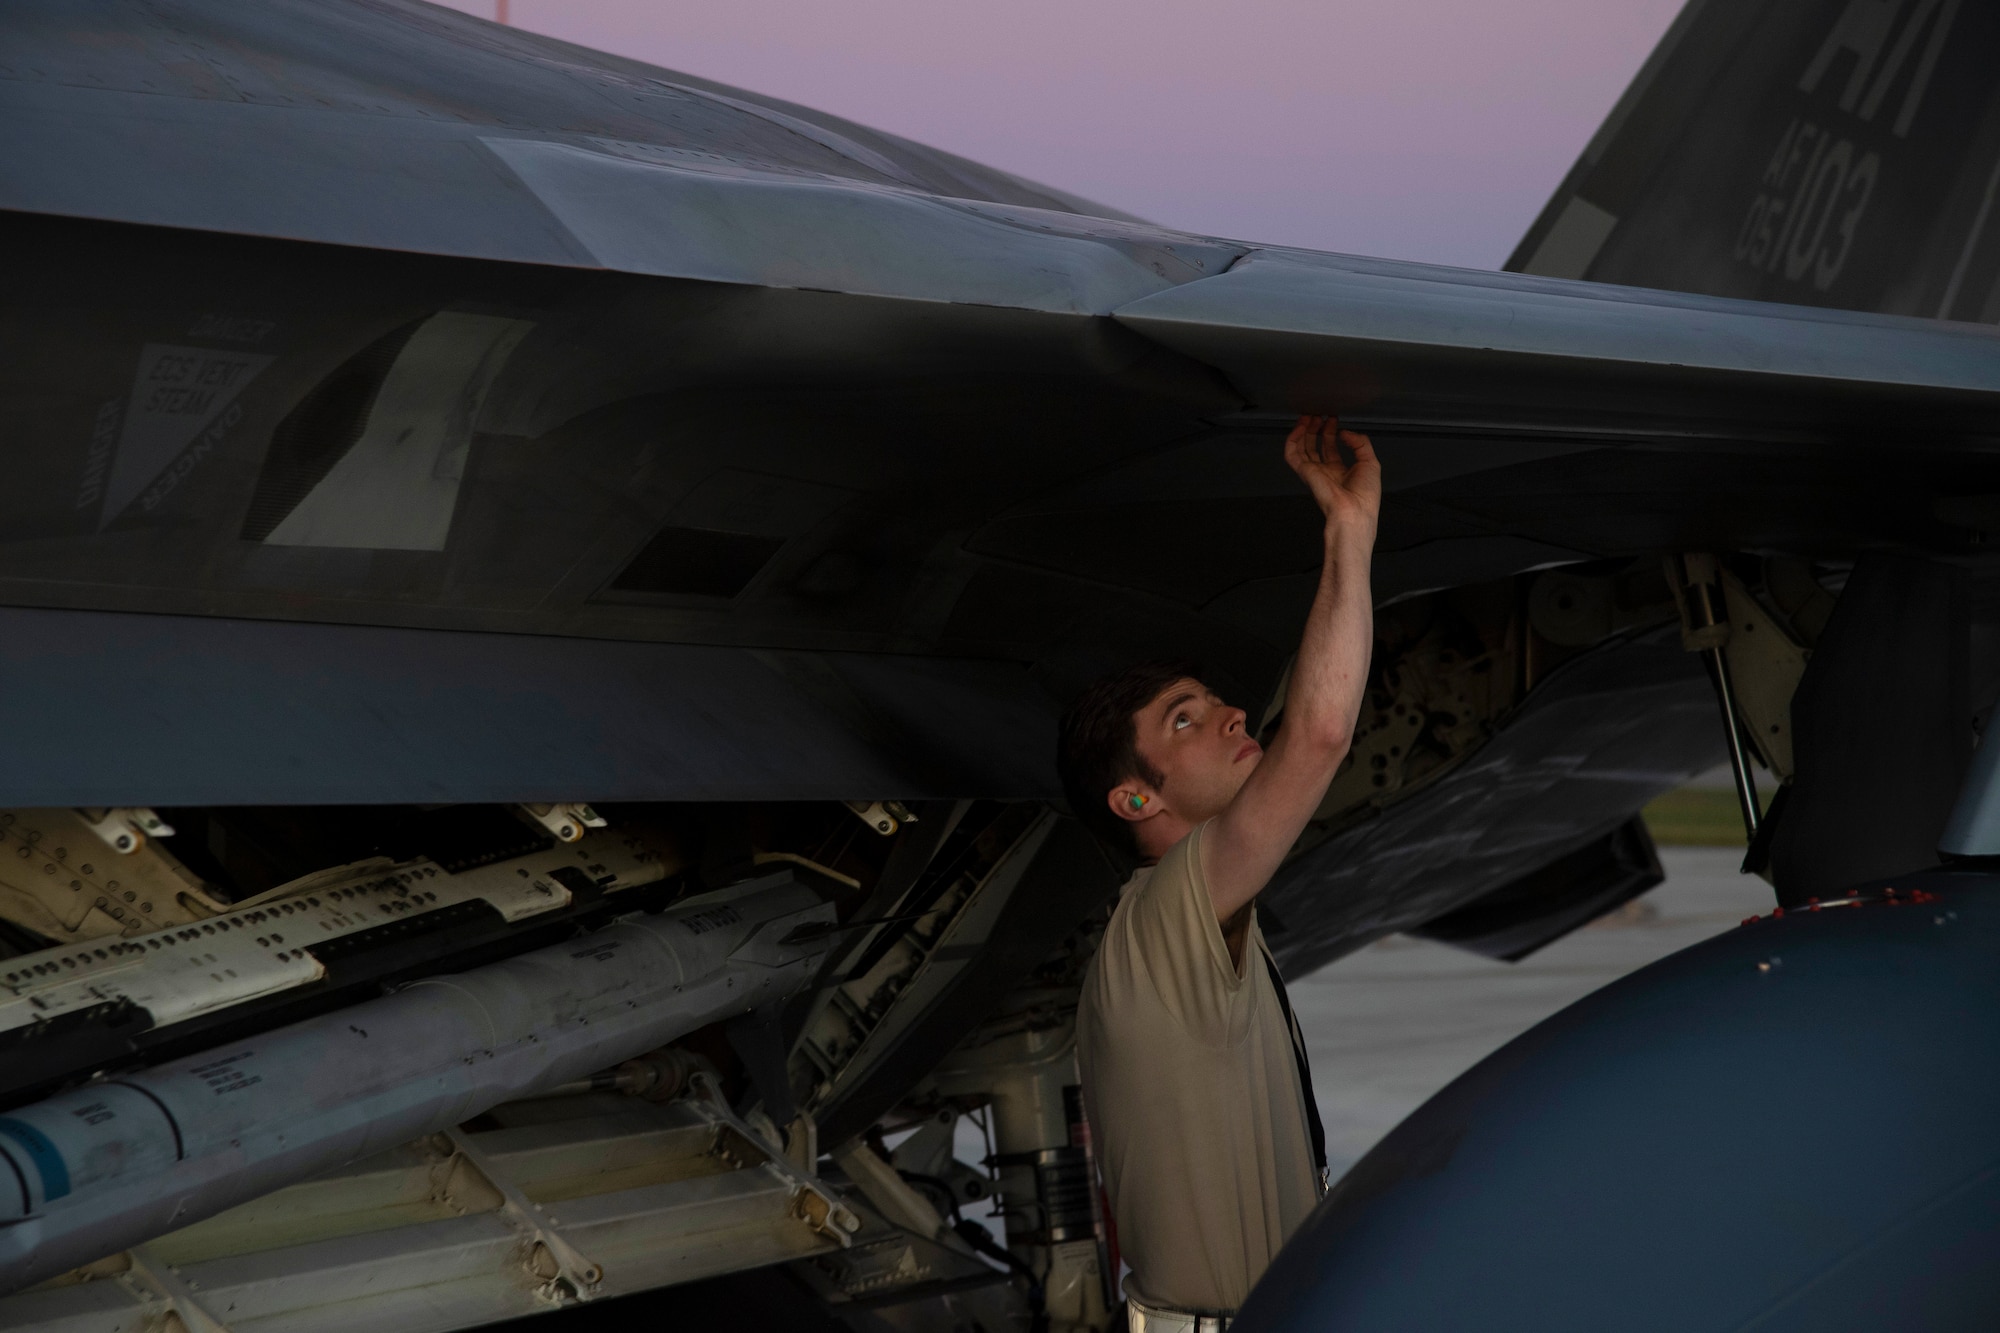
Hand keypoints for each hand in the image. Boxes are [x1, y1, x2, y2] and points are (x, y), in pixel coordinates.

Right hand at [1285, 415, 1380, 532]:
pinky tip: (1299, 428)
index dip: (1330, 431)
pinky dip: (1292, 440)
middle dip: (1315, 428)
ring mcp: (1313, 472)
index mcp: (1340, 471)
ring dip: (1303, 431)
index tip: (1332, 418)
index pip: (1330, 447)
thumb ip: (1360, 443)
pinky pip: (1292, 455)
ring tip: (1308, 417)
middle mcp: (1325, 471)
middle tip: (1317, 414)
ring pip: (1301, 448)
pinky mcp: (1304, 473)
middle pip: (1314, 446)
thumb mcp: (1370, 462)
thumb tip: (1344, 432)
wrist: (1354, 512)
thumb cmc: (1365, 495)